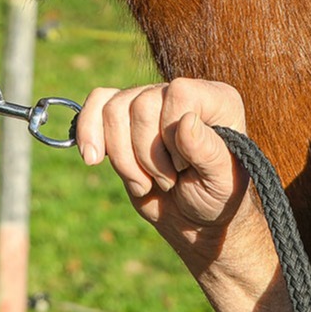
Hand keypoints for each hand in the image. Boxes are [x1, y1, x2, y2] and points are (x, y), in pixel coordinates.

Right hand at [77, 79, 253, 270]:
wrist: (194, 219)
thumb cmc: (216, 197)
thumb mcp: (222, 181)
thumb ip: (207, 151)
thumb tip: (185, 121)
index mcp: (216, 100)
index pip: (179, 93)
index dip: (172, 133)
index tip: (185, 165)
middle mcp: (181, 94)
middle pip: (141, 104)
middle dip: (147, 155)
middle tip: (168, 180)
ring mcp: (150, 102)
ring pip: (113, 109)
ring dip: (123, 158)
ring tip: (144, 182)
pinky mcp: (124, 118)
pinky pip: (97, 103)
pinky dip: (88, 131)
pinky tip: (93, 158)